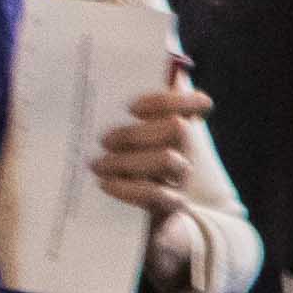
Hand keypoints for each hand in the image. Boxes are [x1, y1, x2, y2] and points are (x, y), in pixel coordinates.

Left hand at [92, 70, 215, 219]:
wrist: (150, 230)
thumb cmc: (126, 175)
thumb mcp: (124, 142)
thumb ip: (129, 109)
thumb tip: (145, 61)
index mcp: (176, 130)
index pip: (196, 104)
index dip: (172, 98)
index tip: (134, 107)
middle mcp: (185, 153)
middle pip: (178, 129)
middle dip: (137, 133)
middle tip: (104, 140)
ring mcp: (180, 181)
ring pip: (168, 159)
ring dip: (128, 160)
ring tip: (97, 165)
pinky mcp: (171, 209)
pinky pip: (158, 196)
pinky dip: (129, 190)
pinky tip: (106, 186)